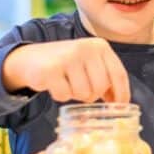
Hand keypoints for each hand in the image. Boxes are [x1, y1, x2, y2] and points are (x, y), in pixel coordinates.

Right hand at [3, 38, 130, 103]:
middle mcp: (86, 48)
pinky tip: (55, 84)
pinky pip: (64, 95)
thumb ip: (106, 77)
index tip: (120, 106)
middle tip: (80, 89)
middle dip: (92, 95)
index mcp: (100, 46)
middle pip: (101, 87)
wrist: (31, 58)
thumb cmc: (66, 64)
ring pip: (84, 93)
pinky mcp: (50, 69)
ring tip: (67, 83)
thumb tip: (121, 103)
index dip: (122, 93)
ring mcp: (68, 57)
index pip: (119, 74)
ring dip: (75, 95)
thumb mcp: (89, 64)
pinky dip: (60, 95)